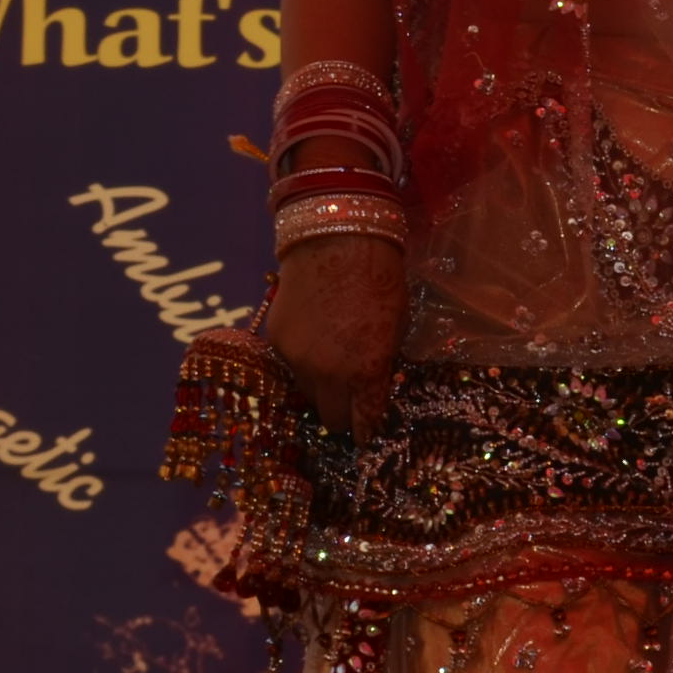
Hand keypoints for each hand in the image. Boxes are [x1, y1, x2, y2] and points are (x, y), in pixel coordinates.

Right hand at [264, 233, 406, 435]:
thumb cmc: (379, 276)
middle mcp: (328, 374)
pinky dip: (303, 361)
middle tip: (350, 399)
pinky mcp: (276, 342)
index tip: (367, 435)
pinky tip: (314, 337)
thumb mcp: (396, 325)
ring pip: (308, 394)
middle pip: (331, 419)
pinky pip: (291, 367)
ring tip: (332, 362)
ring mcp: (297, 359)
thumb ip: (383, 362)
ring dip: (321, 388)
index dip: (367, 432)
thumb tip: (374, 385)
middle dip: (343, 414)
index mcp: (365, 372)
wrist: (334, 237)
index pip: (364, 423)